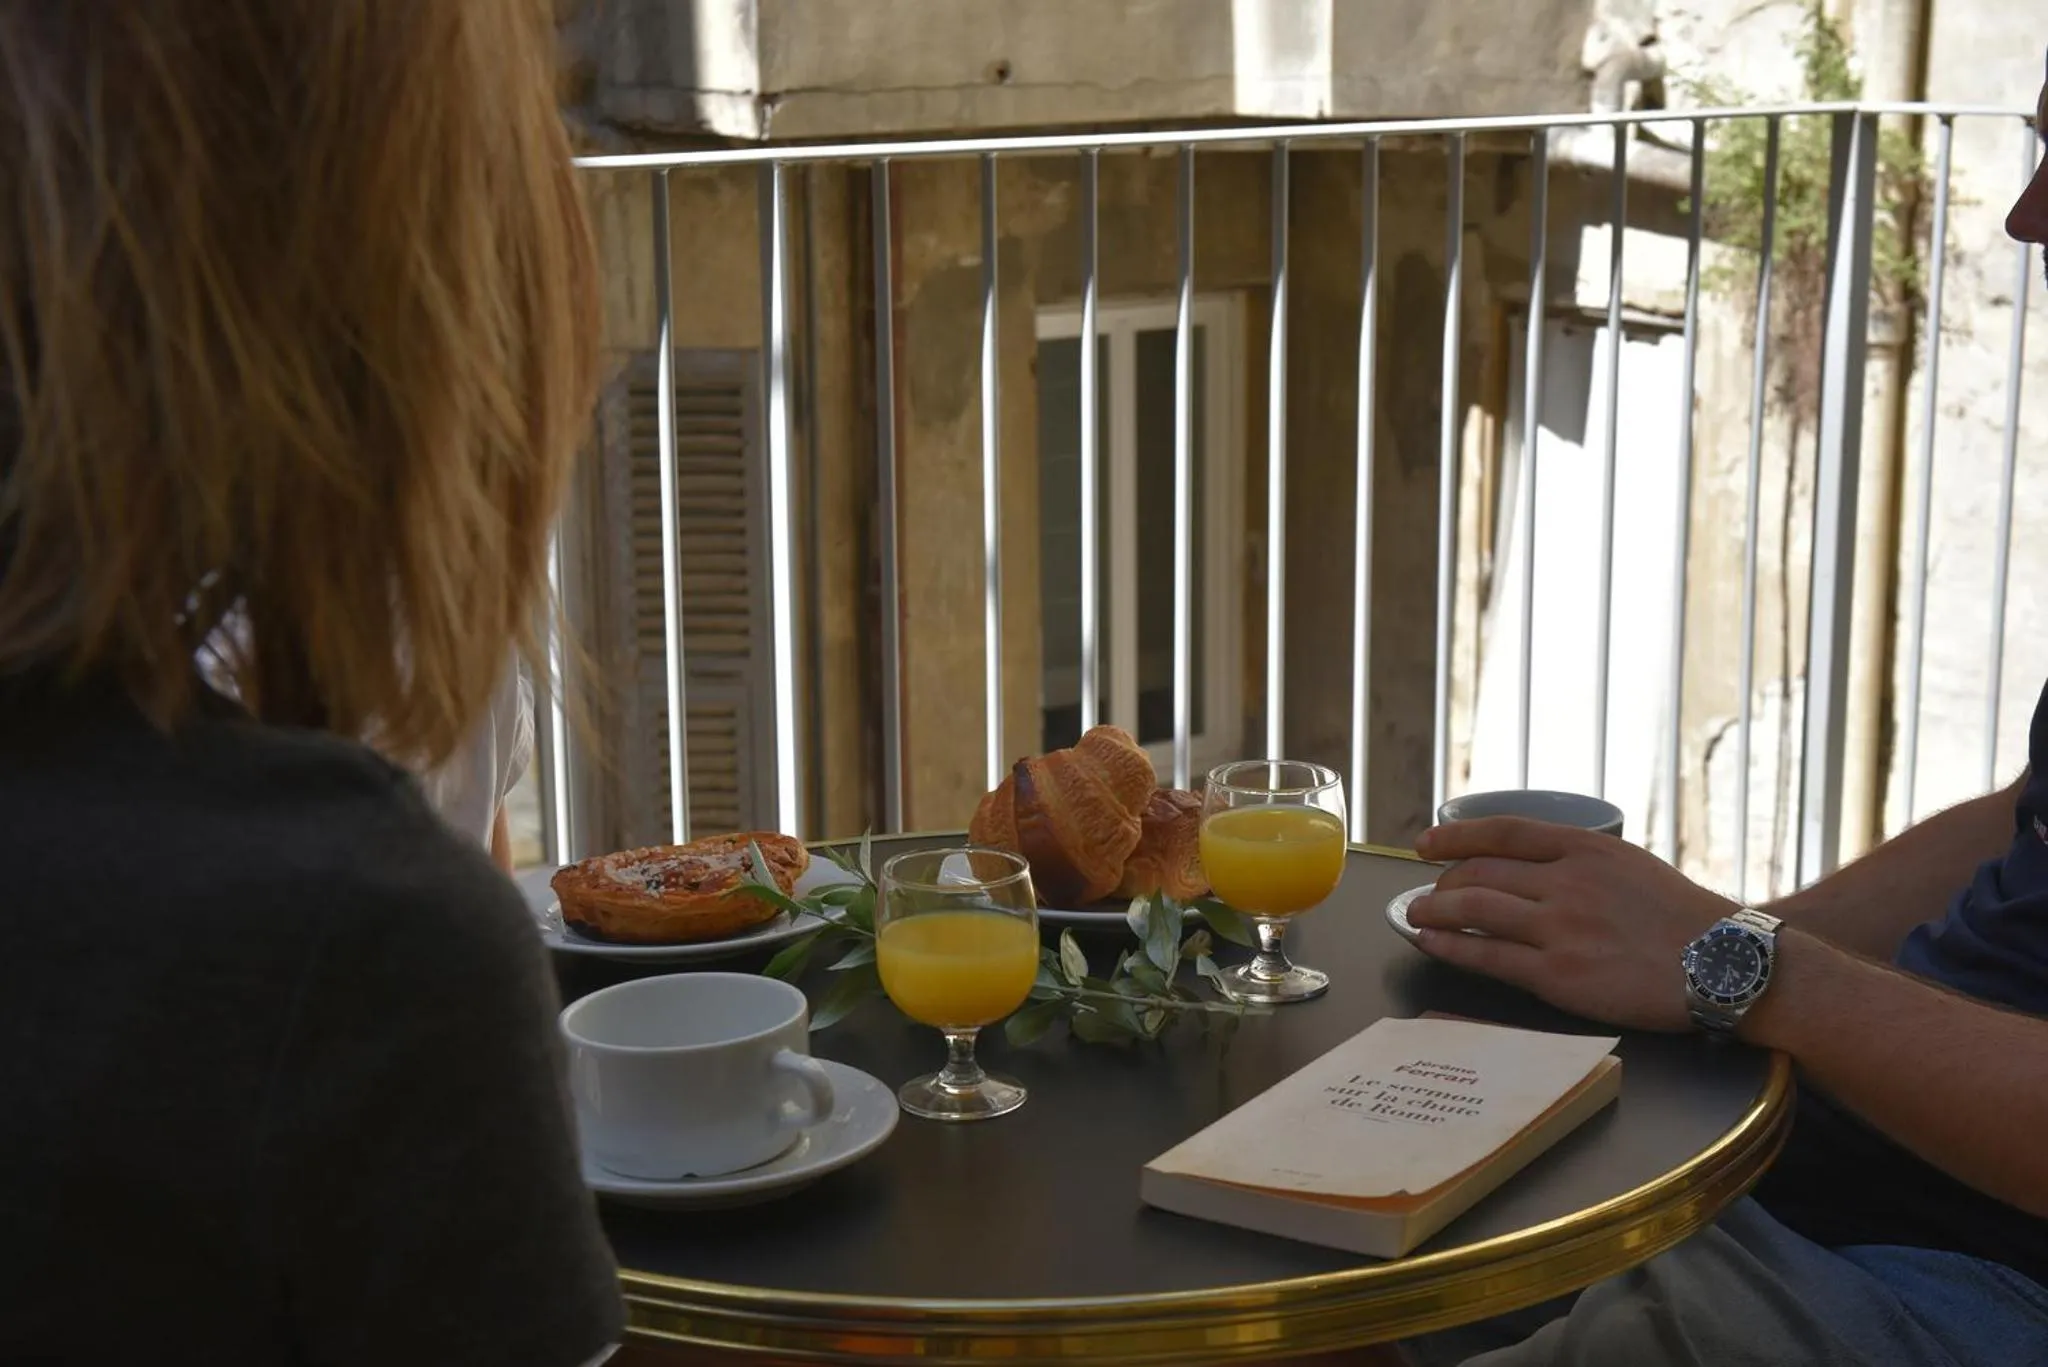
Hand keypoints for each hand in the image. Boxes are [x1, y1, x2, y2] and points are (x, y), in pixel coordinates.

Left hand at [1407, 818, 1738, 1031]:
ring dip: (1433, 909)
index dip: (1456, 835)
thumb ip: (1582, 862)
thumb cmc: (1686, 920)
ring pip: (1474, 909)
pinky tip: (1431, 940)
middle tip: (1426, 889)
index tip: (1426, 842)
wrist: (1727, 965)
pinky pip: (1486, 955)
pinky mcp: (1558, 975)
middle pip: (1480, 871)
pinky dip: (1449, 945)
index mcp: (1587, 848)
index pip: (1504, 831)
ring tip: (1414, 913)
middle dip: (1443, 880)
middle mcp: (1567, 882)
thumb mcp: (1632, 866)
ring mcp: (1560, 928)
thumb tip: (1533, 866)